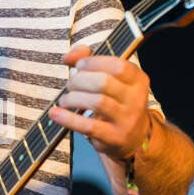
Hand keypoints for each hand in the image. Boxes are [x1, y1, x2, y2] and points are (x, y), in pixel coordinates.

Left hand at [48, 44, 150, 161]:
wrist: (133, 138)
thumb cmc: (117, 103)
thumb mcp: (112, 80)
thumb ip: (90, 62)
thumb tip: (69, 56)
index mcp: (138, 80)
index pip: (118, 66)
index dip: (94, 62)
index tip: (79, 65)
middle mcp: (136, 99)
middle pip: (104, 83)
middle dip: (79, 80)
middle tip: (70, 85)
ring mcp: (126, 120)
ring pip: (97, 102)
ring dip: (73, 98)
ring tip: (65, 100)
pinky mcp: (114, 137)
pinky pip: (89, 126)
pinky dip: (68, 119)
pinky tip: (56, 113)